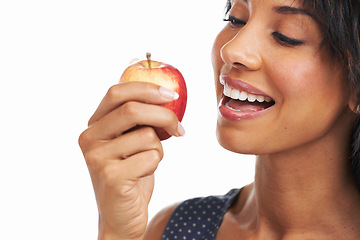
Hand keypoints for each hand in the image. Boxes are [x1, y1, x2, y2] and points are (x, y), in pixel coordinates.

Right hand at [79, 82, 183, 239]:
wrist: (121, 215)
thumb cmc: (131, 173)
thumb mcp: (131, 141)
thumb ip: (138, 119)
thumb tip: (167, 95)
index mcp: (94, 125)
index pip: (117, 92)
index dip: (146, 88)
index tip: (172, 95)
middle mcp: (89, 138)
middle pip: (132, 110)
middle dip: (165, 116)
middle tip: (180, 128)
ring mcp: (97, 157)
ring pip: (147, 136)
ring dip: (159, 148)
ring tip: (147, 161)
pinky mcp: (111, 176)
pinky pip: (151, 157)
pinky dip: (156, 163)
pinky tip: (143, 174)